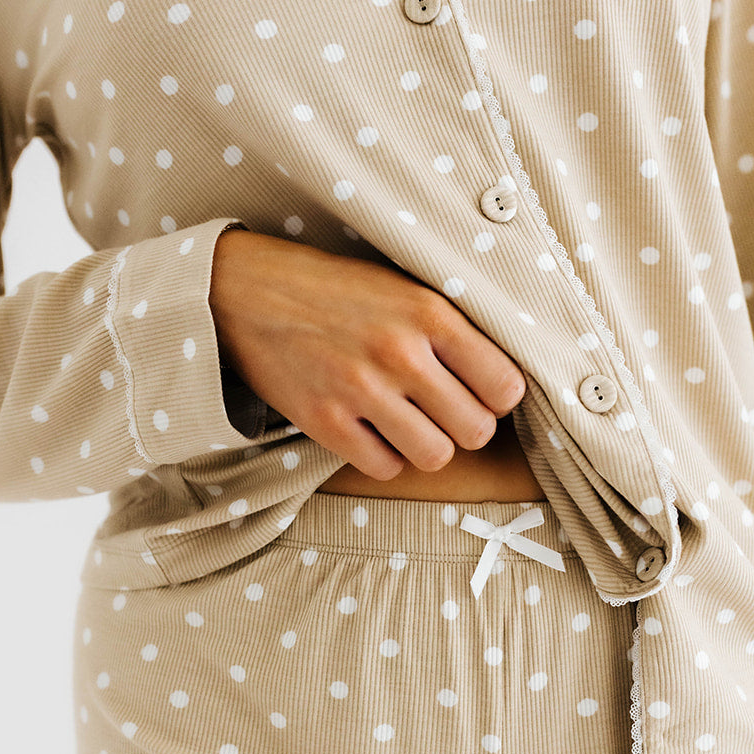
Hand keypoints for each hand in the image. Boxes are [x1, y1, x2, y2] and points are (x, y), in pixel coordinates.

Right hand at [209, 229, 526, 481]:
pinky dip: (384, 456)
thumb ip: (451, 327)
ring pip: (435, 455)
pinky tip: (373, 432)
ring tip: (410, 424)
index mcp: (430, 313)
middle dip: (466, 427)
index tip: (481, 393)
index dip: (498, 397)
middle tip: (445, 412)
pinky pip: (385, 467)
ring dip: (428, 446)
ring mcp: (361, 390)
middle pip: (476, 430)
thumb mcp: (402, 286)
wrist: (248, 291)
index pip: (505, 386)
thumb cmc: (333, 290)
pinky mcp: (325, 422)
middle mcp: (400, 352)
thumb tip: (502, 379)